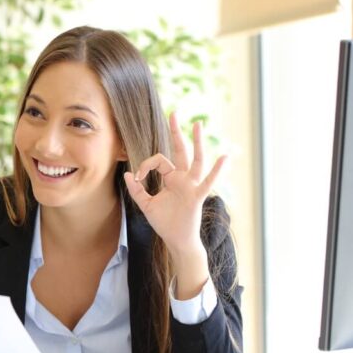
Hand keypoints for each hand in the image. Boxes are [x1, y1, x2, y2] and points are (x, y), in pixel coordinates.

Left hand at [123, 112, 225, 258]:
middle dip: (176, 132)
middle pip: (180, 150)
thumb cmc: (164, 222)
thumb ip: (136, 190)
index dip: (146, 165)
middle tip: (174, 112)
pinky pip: (208, 181)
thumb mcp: (146, 205)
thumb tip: (128, 174)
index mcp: (171, 178)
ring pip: (195, 160)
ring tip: (198, 124)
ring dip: (196, 142)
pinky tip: (225, 157)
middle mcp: (183, 178)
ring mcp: (192, 185)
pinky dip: (217, 170)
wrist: (176, 239)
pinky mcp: (197, 196)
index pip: (159, 161)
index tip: (138, 176)